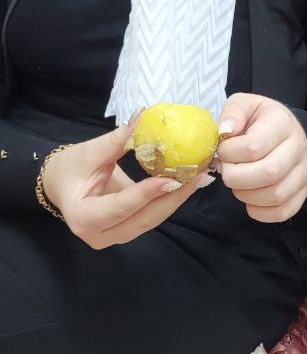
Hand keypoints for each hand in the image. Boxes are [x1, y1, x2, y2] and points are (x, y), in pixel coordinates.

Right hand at [42, 120, 209, 249]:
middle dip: (173, 197)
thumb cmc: (69, 168)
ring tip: (200, 177)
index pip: (120, 207)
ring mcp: (114, 236)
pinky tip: (188, 183)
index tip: (173, 178)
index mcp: (83, 218)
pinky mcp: (127, 230)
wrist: (60, 184)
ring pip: (151, 220)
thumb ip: (117, 140)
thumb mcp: (88, 152)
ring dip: (177, 199)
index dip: (147, 193)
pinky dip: (169, 199)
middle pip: (143, 219)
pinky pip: (151, 216)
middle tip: (199, 175)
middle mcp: (99, 235)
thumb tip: (143, 116)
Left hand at [216, 94, 306, 222]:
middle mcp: (299, 147)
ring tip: (237, 184)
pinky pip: (283, 212)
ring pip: (276, 195)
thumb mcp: (245, 105)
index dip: (230, 153)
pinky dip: (260, 212)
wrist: (286, 131)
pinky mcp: (303, 191)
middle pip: (268, 173)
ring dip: (246, 195)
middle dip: (236, 177)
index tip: (224, 150)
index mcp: (282, 122)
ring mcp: (304, 171)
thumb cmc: (260, 120)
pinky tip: (250, 199)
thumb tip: (225, 131)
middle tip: (227, 171)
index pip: (254, 146)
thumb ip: (233, 112)